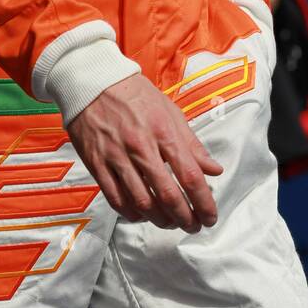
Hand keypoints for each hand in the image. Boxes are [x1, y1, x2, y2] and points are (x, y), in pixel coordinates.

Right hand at [66, 73, 221, 231]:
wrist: (92, 81)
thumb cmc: (135, 95)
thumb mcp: (170, 111)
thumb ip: (192, 144)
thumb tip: (214, 170)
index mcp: (163, 132)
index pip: (190, 176)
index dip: (204, 203)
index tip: (210, 216)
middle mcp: (141, 147)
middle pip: (168, 195)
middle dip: (185, 218)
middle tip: (193, 226)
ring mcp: (117, 157)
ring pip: (142, 202)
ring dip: (161, 220)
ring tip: (170, 222)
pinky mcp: (97, 164)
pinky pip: (116, 199)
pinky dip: (132, 213)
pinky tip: (142, 214)